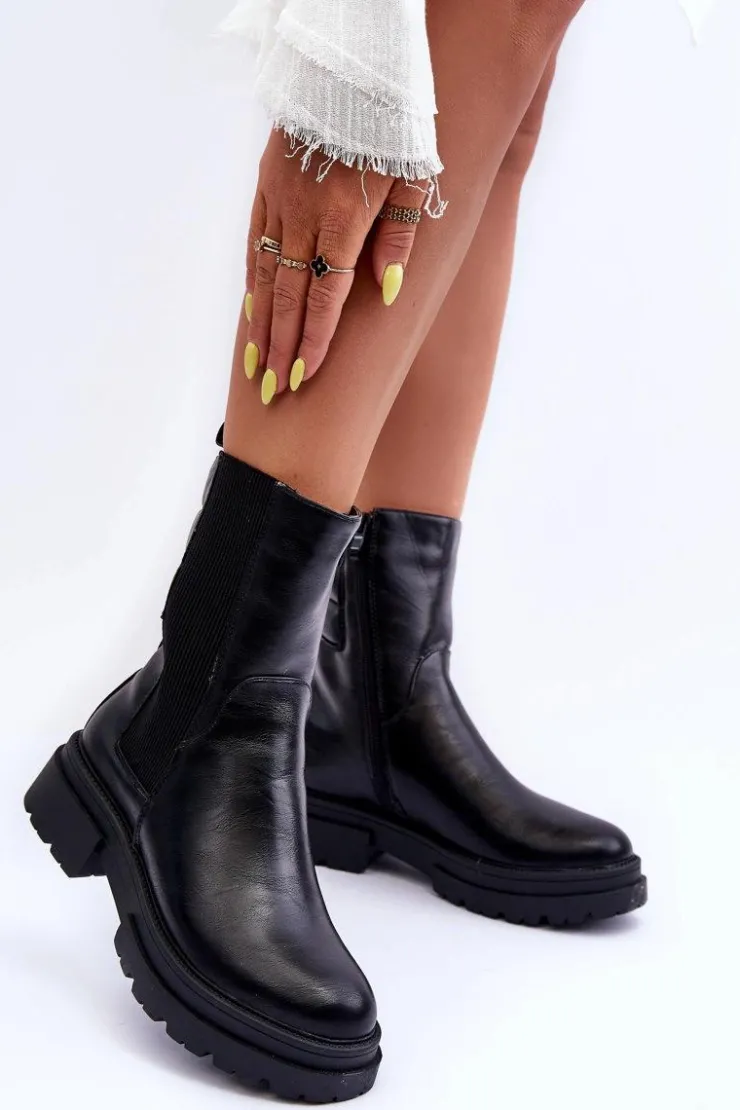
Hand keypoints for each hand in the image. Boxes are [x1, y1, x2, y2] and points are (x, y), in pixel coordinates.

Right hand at [243, 130, 426, 403]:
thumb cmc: (397, 126)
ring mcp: (280, 199)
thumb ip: (400, 239)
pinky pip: (254, 242)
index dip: (313, 339)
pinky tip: (252, 313)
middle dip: (280, 346)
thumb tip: (388, 294)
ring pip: (265, 274)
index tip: (302, 376)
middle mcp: (304, 214)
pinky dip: (253, 282)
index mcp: (344, 218)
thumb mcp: (413, 179)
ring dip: (261, 324)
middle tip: (271, 390)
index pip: (325, 295)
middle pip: (288, 295)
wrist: (355, 67)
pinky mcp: (267, 184)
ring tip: (256, 364)